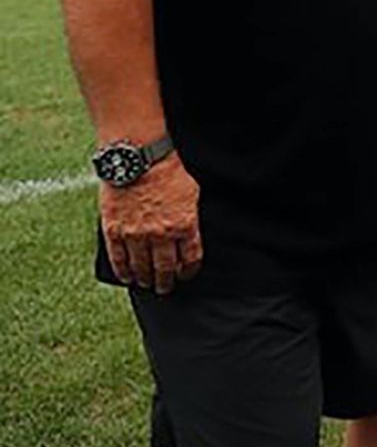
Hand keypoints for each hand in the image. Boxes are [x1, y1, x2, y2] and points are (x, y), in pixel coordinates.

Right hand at [100, 157, 201, 293]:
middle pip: (165, 268)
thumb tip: (190, 234)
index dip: (188, 271)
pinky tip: (126, 277)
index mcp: (185, 226)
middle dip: (166, 282)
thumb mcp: (192, 194)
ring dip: (145, 279)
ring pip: (141, 267)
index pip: (190, 259)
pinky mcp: (115, 230)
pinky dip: (123, 271)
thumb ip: (190, 217)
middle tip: (165, 287)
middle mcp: (161, 234)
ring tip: (147, 284)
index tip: (185, 275)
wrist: (139, 158)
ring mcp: (136, 234)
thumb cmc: (168, 171)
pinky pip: (118, 258)